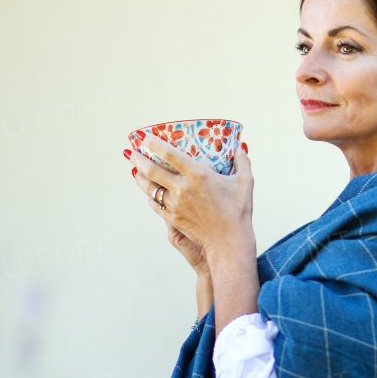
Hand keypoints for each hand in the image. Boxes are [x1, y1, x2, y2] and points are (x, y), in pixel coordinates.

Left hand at [125, 135, 255, 265]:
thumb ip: (242, 162)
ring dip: (139, 177)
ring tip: (136, 170)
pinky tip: (149, 192)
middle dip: (138, 158)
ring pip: (150, 188)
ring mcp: (175, 204)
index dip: (153, 143)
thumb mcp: (245, 182)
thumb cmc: (238, 211)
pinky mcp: (173, 218)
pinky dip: (150, 196)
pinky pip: (155, 204)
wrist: (229, 241)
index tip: (144, 137)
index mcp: (198, 174)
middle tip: (132, 151)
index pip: (169, 154)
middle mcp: (182, 188)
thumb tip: (239, 148)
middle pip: (152, 169)